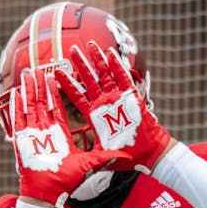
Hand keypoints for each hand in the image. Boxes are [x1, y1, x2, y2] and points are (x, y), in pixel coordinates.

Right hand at [11, 67, 128, 207]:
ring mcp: (34, 134)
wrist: (48, 195)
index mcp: (62, 134)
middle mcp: (47, 131)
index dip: (62, 91)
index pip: (61, 108)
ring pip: (31, 106)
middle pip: (45, 102)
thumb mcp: (89, 165)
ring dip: (30, 90)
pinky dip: (17, 106)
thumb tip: (124, 155)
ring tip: (29, 73)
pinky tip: (16, 92)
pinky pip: (18, 119)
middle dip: (43, 84)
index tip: (61, 76)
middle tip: (42, 67)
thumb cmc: (67, 182)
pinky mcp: (22, 140)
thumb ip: (104, 157)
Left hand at [57, 42, 171, 173]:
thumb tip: (74, 163)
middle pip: (90, 80)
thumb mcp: (103, 156)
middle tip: (72, 50)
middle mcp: (105, 104)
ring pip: (105, 75)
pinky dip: (117, 66)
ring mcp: (118, 99)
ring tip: (89, 45)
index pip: (78, 97)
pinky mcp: (131, 97)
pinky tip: (110, 53)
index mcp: (96, 116)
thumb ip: (90, 154)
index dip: (68, 85)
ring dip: (97, 60)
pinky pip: (123, 78)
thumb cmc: (129, 157)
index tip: (56, 73)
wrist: (150, 155)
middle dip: (81, 65)